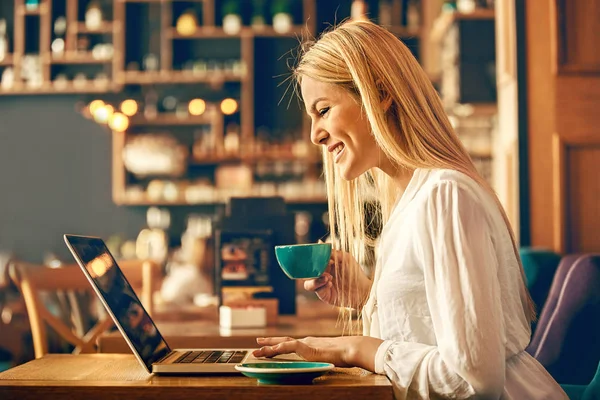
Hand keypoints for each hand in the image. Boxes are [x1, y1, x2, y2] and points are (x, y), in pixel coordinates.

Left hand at [253, 336, 383, 370]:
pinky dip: (279, 348)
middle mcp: (306, 342)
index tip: (269, 346)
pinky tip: (271, 350)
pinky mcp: (308, 348)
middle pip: (283, 341)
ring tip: (257, 350)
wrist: (351, 349)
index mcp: (310, 344)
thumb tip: (317, 366)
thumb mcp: (328, 358)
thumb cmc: (344, 354)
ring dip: (269, 347)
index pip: (290, 344)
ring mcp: (306, 344)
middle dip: (269, 343)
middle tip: (256, 343)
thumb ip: (320, 360)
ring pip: (283, 344)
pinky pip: (290, 347)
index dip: (278, 345)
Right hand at [303, 246, 370, 308]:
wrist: (362, 290)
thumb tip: (319, 242)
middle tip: (319, 269)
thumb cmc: (355, 273)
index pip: (312, 262)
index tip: (311, 257)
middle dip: (310, 271)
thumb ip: (332, 252)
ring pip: (308, 283)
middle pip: (306, 273)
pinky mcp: (323, 295)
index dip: (309, 259)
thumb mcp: (345, 258)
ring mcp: (321, 285)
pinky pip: (316, 290)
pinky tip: (330, 284)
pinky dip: (321, 285)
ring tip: (328, 277)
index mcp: (325, 265)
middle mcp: (321, 275)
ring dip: (315, 279)